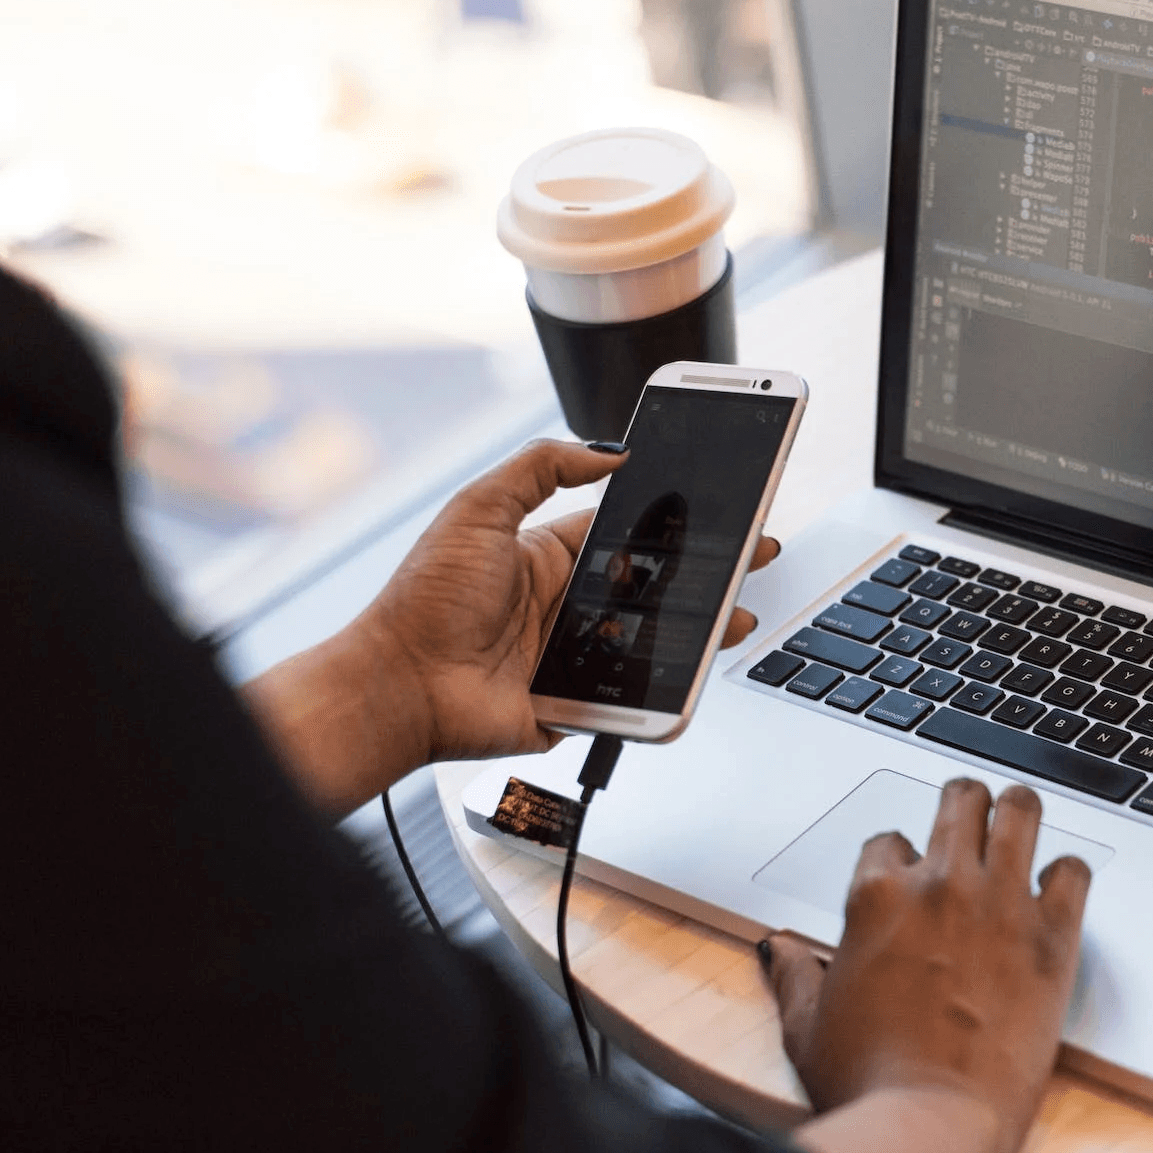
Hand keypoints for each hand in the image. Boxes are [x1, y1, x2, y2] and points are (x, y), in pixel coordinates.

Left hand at [363, 439, 778, 764]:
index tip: (714, 509)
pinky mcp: (576, 702)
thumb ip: (539, 467)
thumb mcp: (478, 508)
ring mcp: (573, 656)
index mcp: (546, 556)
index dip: (671, 522)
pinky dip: (666, 685)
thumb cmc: (424, 601)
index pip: (625, 533)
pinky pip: (632, 694)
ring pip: (654, 639)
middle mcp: (564, 604)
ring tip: (738, 614)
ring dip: (700, 627)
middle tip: (752, 556)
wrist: (400, 686)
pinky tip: (697, 666)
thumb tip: (606, 450)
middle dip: (705, 573)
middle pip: (652, 586)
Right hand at [764, 779, 1090, 1152]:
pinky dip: (1068, 875)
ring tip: (1021, 823)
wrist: (930, 1123)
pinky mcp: (1052, 937)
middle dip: (964, 805)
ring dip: (1019, 812)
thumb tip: (778, 950)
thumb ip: (793, 976)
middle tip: (972, 821)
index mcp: (875, 897)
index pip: (890, 841)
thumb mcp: (806, 1028)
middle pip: (960, 800)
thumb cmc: (867, 1083)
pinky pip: (1074, 870)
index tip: (910, 880)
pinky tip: (1059, 892)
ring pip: (1020, 810)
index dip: (900, 859)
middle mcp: (939, 885)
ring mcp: (999, 904)